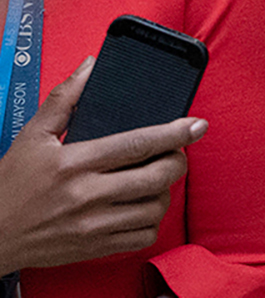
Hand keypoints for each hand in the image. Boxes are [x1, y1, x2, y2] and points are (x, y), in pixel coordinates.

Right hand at [0, 57, 204, 275]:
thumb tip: (91, 65)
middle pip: (157, 175)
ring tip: (158, 179)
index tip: (197, 125)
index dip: (175, 133)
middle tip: (177, 152)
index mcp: (74, 162)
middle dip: (178, 160)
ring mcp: (92, 224)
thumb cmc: (12, 184)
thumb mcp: (32, 136)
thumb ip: (65, 98)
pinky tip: (145, 206)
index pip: (138, 144)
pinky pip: (143, 236)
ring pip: (155, 207)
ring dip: (167, 190)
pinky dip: (153, 221)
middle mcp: (86, 194)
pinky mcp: (94, 247)